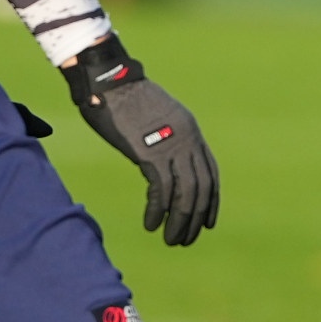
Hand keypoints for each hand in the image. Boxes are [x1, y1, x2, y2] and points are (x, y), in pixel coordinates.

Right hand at [61, 34, 219, 246]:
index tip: (208, 223)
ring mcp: (171, 145)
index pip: (211, 173)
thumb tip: (162, 162)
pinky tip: (151, 224)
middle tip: (186, 240)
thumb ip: (164, 138)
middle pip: (202, 188)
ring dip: (180, 221)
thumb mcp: (156, 117)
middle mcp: (188, 139)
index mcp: (191, 131)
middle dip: (196, 218)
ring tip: (171, 240)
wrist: (109, 81)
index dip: (211, 201)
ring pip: (186, 193)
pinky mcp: (150, 152)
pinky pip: (161, 190)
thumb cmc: (125, 99)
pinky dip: (158, 210)